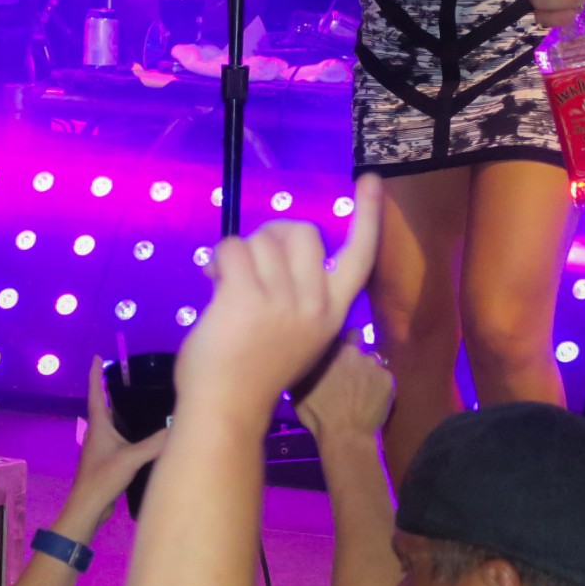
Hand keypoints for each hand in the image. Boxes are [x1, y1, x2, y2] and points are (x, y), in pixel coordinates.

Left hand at [51, 354, 169, 539]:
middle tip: (121, 373)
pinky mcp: (107, 459)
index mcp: (99, 425)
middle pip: (102, 404)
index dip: (96, 374)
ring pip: (109, 421)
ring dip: (117, 407)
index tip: (97, 356)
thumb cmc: (103, 477)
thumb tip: (179, 427)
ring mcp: (101, 446)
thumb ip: (155, 444)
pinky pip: (116, 436)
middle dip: (109, 388)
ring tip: (133, 397)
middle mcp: (97, 431)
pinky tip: (137, 432)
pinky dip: (124, 427)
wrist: (89, 506)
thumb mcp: (131, 458)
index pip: (96, 392)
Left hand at [174, 175, 383, 432]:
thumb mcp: (297, 334)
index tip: (371, 179)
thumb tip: (269, 254)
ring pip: (260, 238)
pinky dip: (217, 260)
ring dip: (238, 253)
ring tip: (228, 285)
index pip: (362, 255)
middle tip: (252, 263)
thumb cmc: (253, 370)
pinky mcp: (247, 297)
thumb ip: (295, 294)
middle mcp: (316, 303)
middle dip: (271, 235)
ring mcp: (283, 300)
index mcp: (333, 312)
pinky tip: (213, 284)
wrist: (227, 406)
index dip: (368, 215)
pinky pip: (232, 248)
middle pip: (301, 230)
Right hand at [293, 336, 393, 441]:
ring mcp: (374, 365)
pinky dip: (378, 384)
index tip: (335, 351)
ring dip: (366, 368)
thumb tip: (303, 354)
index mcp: (332, 350)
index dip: (339, 341)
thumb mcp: (298, 386)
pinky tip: (371, 398)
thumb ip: (305, 364)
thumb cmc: (316, 413)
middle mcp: (355, 351)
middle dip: (354, 351)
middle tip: (348, 369)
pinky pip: (383, 376)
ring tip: (360, 387)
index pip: (340, 332)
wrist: (345, 435)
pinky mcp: (389, 380)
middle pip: (358, 342)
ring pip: (372, 360)